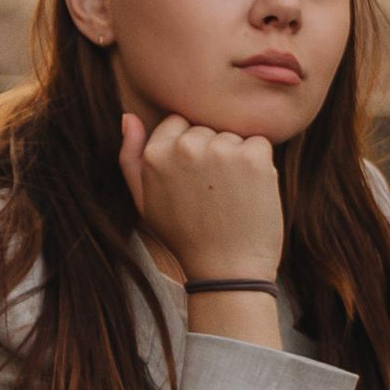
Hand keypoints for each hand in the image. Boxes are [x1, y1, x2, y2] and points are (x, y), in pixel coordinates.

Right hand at [117, 111, 283, 284]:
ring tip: (231, 198)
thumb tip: (128, 117)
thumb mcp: (144, 202)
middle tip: (213, 196)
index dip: (190, 152)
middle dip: (214, 154)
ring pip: (233, 137)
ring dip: (237, 160)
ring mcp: (220, 150)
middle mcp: (185, 147)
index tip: (195, 182)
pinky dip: (260, 166)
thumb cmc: (184, 239)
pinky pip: (259, 143)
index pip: (178, 124)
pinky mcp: (252, 157)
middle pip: (207, 129)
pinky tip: (250, 194)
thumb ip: (131, 158)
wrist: (226, 272)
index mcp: (155, 155)